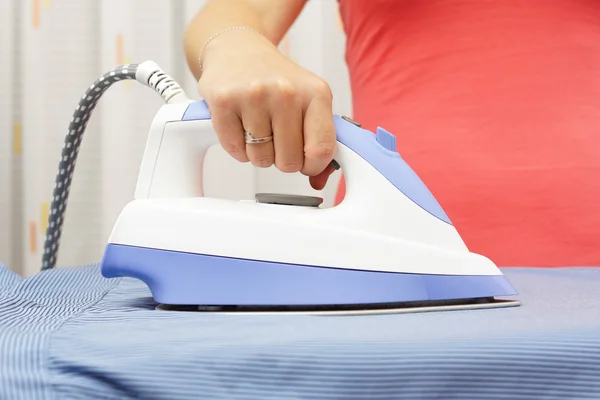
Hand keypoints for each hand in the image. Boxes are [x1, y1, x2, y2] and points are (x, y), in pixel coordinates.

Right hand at [197, 30, 336, 189]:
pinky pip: (235, 150)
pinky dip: (238, 147)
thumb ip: (320, 141)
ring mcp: (254, 95)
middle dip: (282, 159)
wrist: (239, 50)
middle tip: (276, 138)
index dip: (312, 166)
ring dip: (258, 153)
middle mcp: (286, 92)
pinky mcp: (224, 100)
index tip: (305, 161)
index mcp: (316, 93)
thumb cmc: (277, 80)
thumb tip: (319, 180)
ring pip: (261, 159)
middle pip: (289, 162)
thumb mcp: (309, 102)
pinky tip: (240, 126)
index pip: (321, 150)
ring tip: (257, 127)